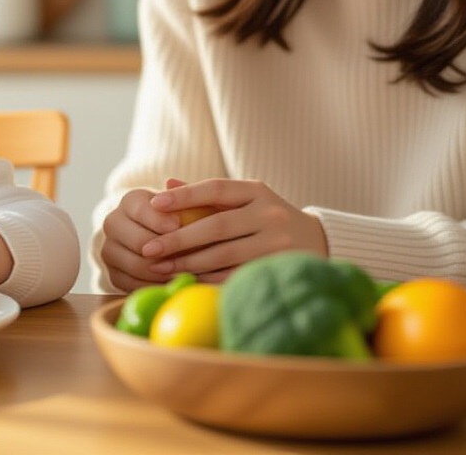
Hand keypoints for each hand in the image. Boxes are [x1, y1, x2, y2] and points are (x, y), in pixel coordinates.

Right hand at [99, 179, 186, 291]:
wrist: (163, 239)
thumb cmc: (183, 218)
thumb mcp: (186, 203)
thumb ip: (183, 194)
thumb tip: (170, 182)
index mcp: (130, 201)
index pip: (140, 209)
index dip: (159, 219)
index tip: (179, 226)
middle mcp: (113, 223)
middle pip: (138, 240)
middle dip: (165, 250)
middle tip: (189, 257)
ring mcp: (110, 249)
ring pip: (136, 265)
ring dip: (164, 272)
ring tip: (188, 272)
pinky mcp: (112, 274)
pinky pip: (133, 285)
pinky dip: (156, 286)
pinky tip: (175, 284)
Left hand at [140, 179, 328, 282]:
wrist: (316, 240)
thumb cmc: (265, 218)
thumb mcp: (243, 199)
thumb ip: (206, 194)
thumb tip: (167, 184)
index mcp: (256, 190)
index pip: (215, 188)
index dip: (184, 196)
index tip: (154, 203)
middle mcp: (269, 213)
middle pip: (216, 226)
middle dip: (178, 239)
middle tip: (149, 249)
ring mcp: (277, 242)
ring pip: (224, 254)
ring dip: (189, 263)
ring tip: (160, 268)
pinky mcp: (278, 267)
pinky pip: (236, 275)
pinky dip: (209, 279)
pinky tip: (187, 280)